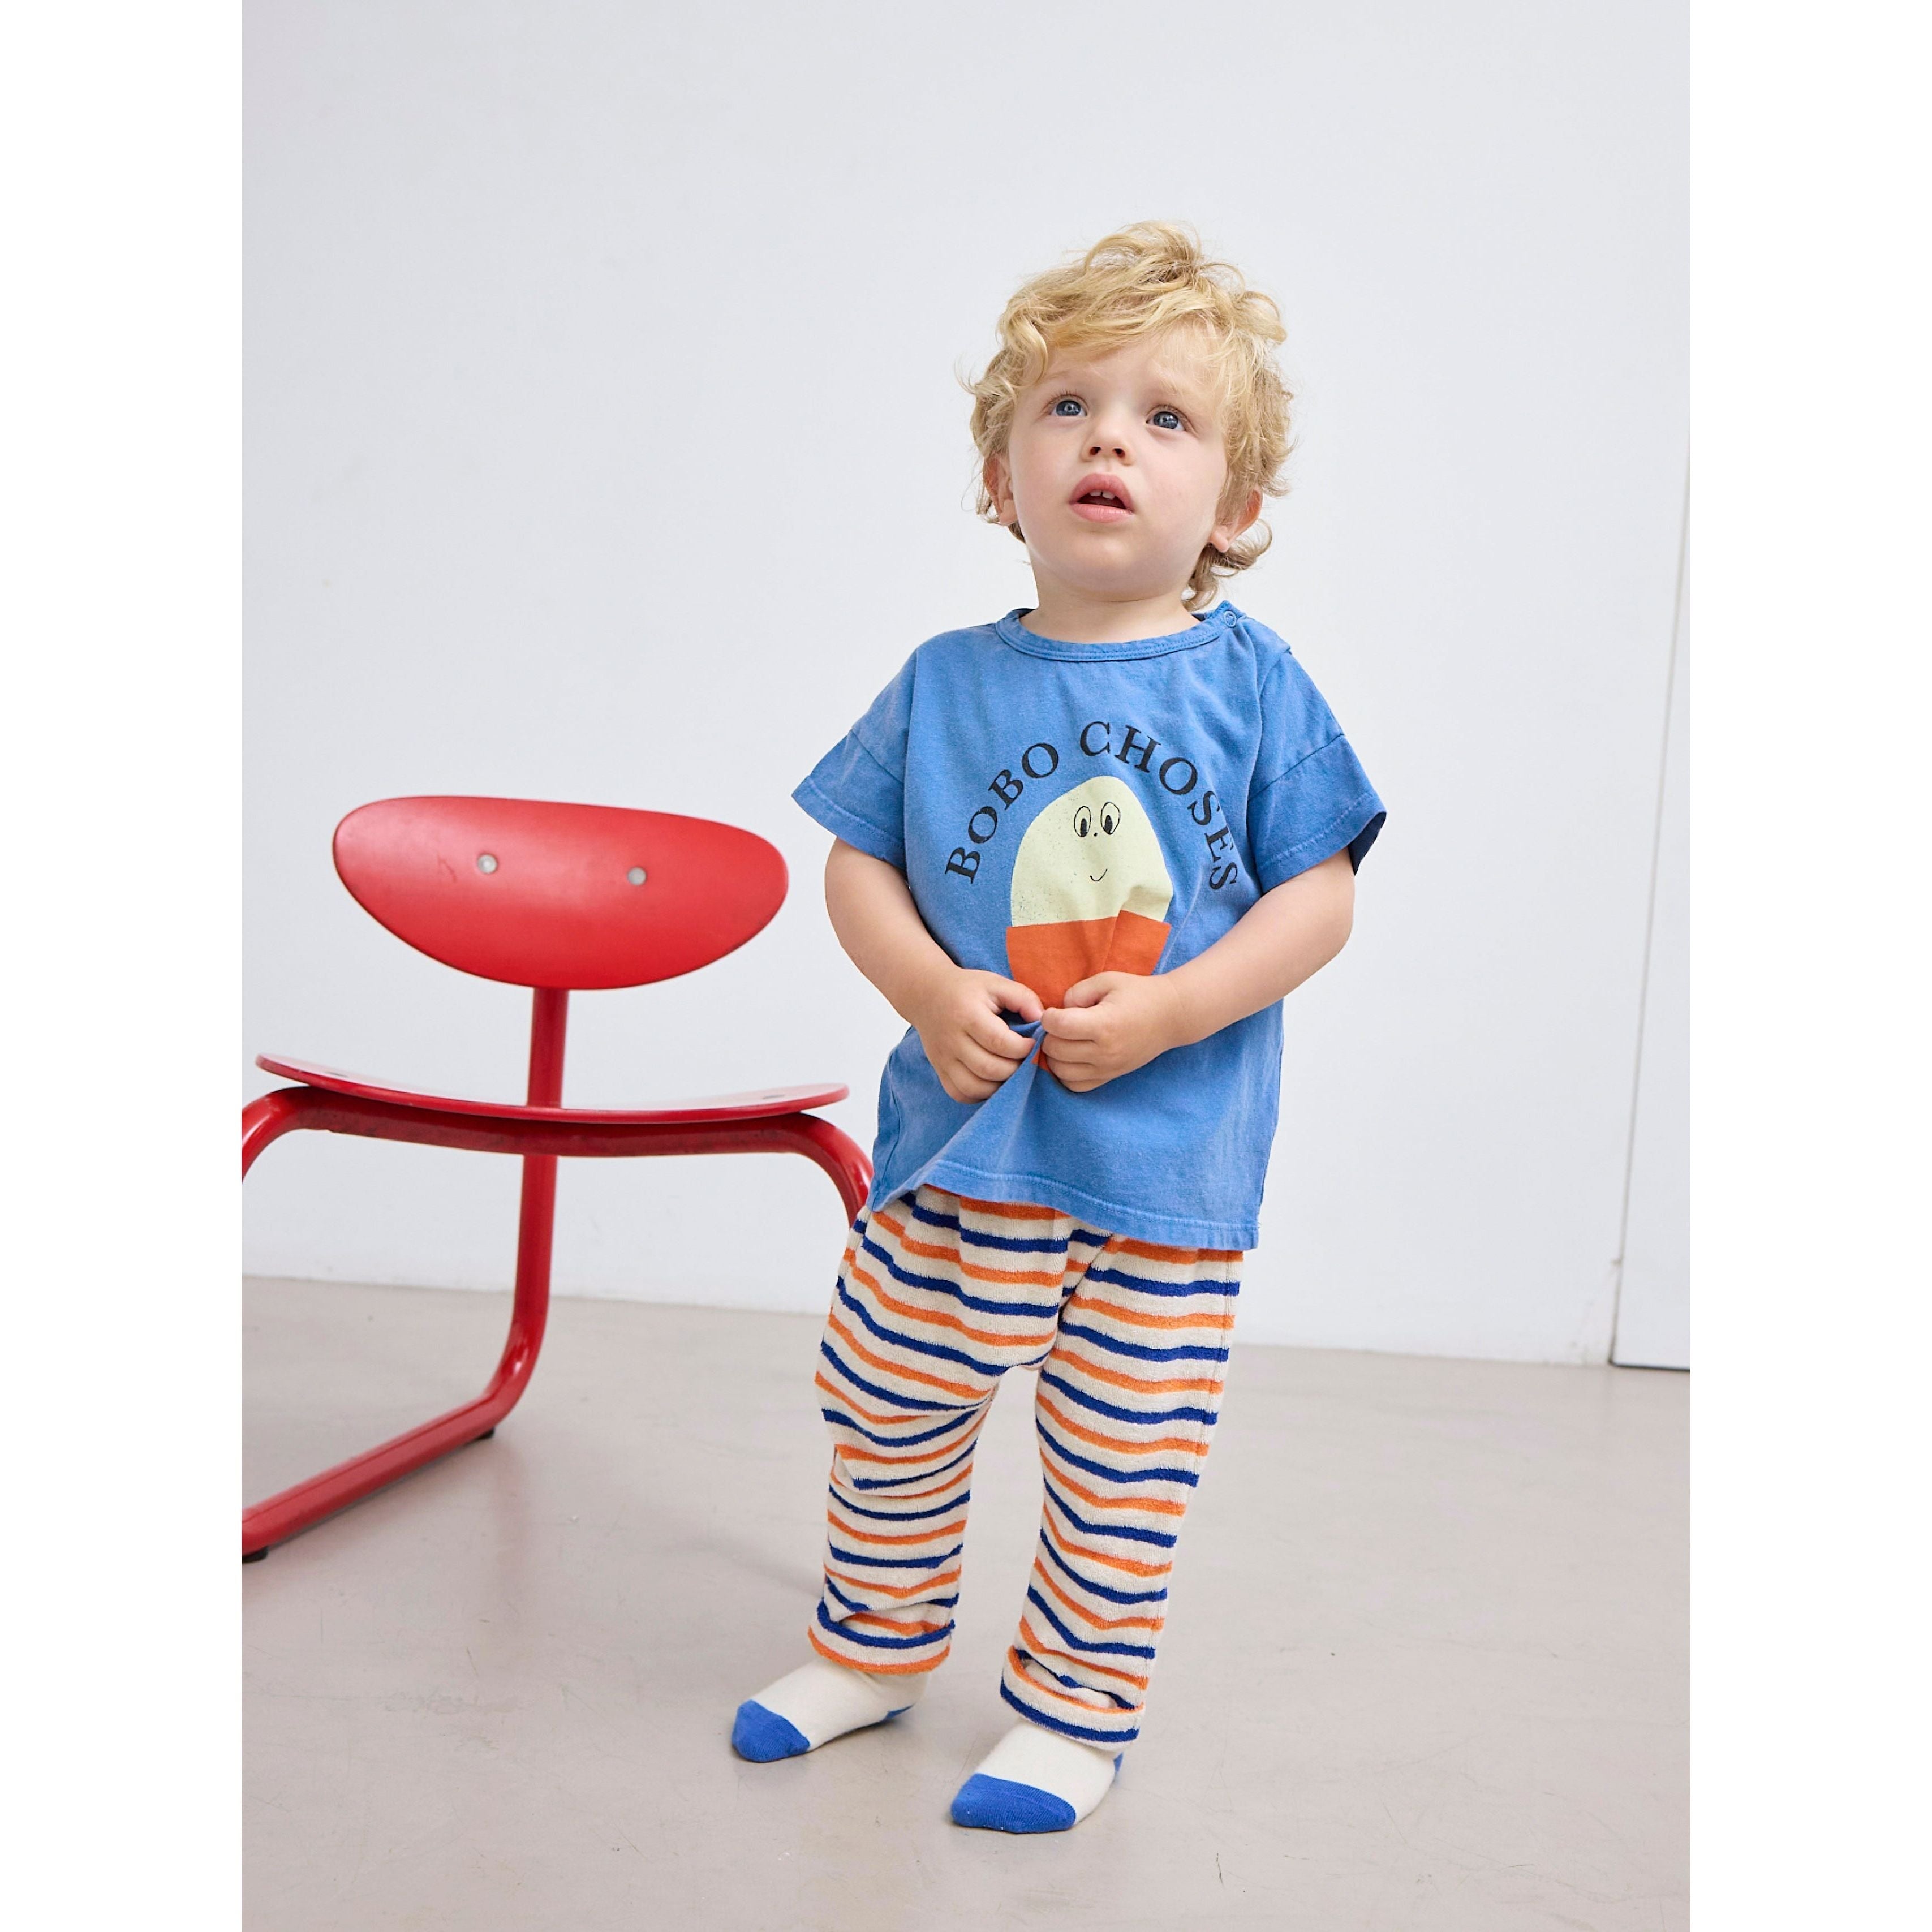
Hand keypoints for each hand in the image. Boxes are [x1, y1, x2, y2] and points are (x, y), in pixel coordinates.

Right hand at [907, 967, 1043, 1103]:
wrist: (927, 994)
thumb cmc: (967, 989)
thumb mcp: (996, 983)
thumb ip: (1023, 998)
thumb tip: (1042, 1021)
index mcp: (967, 1014)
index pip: (1000, 1042)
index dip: (1023, 1048)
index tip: (1032, 1043)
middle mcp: (952, 1039)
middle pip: (989, 1068)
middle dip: (1015, 1069)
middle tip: (1023, 1059)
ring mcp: (943, 1058)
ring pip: (975, 1087)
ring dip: (999, 1085)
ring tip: (1009, 1070)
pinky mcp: (939, 1070)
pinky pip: (961, 1094)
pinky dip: (980, 1094)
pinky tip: (991, 1080)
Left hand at [1040, 973, 1182, 1092]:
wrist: (1170, 1016)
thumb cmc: (1138, 993)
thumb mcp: (1106, 981)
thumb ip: (1076, 993)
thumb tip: (1058, 1013)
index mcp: (1104, 1024)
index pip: (1058, 1026)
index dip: (1048, 1017)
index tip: (1055, 1011)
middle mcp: (1105, 1051)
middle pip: (1055, 1050)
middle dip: (1049, 1035)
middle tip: (1060, 1025)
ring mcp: (1108, 1068)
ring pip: (1061, 1071)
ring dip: (1054, 1055)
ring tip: (1065, 1040)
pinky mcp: (1110, 1077)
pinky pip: (1075, 1085)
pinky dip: (1066, 1073)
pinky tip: (1072, 1057)